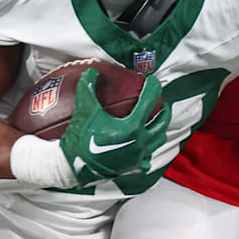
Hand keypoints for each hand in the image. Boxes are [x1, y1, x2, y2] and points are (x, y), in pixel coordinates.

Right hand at [59, 70, 170, 185]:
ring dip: (160, 128)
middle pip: (161, 122)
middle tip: (160, 101)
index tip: (152, 80)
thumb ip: (87, 87)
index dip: (153, 87)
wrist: (73, 168)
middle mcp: (139, 142)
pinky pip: (147, 157)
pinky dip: (148, 149)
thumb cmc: (80, 139)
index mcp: (132, 127)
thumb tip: (91, 71)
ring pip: (158, 140)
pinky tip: (143, 145)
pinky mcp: (132, 167)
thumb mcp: (84, 110)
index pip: (149, 101)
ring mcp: (137, 156)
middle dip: (164, 110)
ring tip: (156, 120)